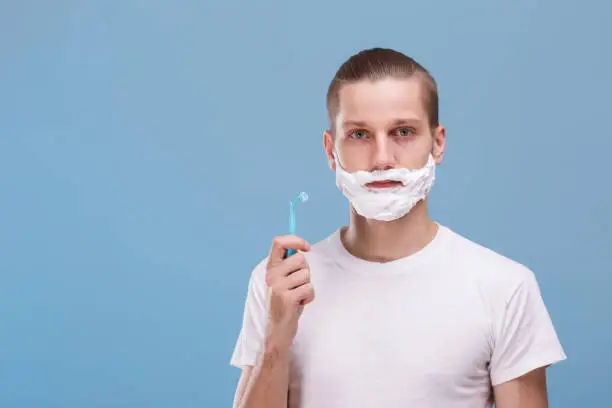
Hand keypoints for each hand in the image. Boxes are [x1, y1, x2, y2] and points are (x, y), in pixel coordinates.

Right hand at [264, 235, 314, 352]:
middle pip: (300, 259)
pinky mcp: (286, 298)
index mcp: (270, 267)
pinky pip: (309, 288)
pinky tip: (300, 303)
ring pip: (306, 275)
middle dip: (306, 271)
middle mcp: (271, 275)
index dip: (295, 240)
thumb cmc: (286, 301)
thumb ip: (289, 264)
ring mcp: (278, 287)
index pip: (278, 242)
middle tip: (298, 285)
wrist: (278, 329)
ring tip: (298, 295)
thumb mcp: (284, 279)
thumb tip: (302, 248)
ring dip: (307, 286)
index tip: (306, 247)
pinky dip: (309, 297)